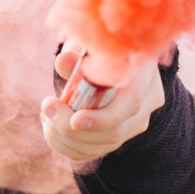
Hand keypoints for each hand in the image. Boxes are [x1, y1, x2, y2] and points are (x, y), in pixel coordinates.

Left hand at [40, 40, 166, 163]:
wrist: (110, 54)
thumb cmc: (97, 45)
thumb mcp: (87, 43)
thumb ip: (76, 53)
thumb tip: (63, 62)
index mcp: (143, 71)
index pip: (129, 104)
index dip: (102, 118)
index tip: (74, 120)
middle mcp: (148, 100)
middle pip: (115, 131)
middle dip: (74, 129)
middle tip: (46, 110)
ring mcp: (139, 120)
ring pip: (105, 144)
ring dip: (67, 138)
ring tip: (47, 115)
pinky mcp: (124, 133)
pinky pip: (97, 150)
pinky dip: (70, 145)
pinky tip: (53, 128)